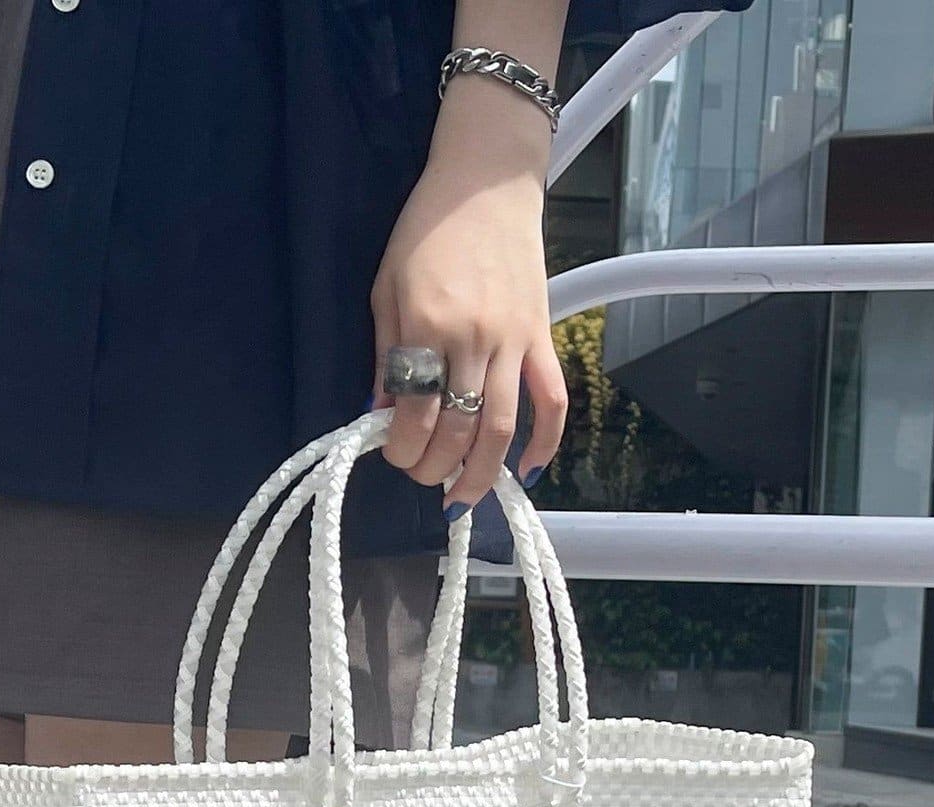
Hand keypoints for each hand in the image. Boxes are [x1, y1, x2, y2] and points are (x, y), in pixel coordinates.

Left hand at [369, 80, 567, 515]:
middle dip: (435, 467)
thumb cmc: (426, 229)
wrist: (486, 180)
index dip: (402, 447)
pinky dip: (545, 441)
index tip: (393, 454)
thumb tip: (382, 412)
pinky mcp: (541, 336)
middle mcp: (473, 340)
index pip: (415, 410)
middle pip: (458, 428)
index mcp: (427, 325)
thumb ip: (384, 354)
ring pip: (503, 426)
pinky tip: (528, 471)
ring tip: (462, 499)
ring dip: (481, 473)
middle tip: (421, 477)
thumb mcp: (386, 287)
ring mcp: (513, 341)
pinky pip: (552, 399)